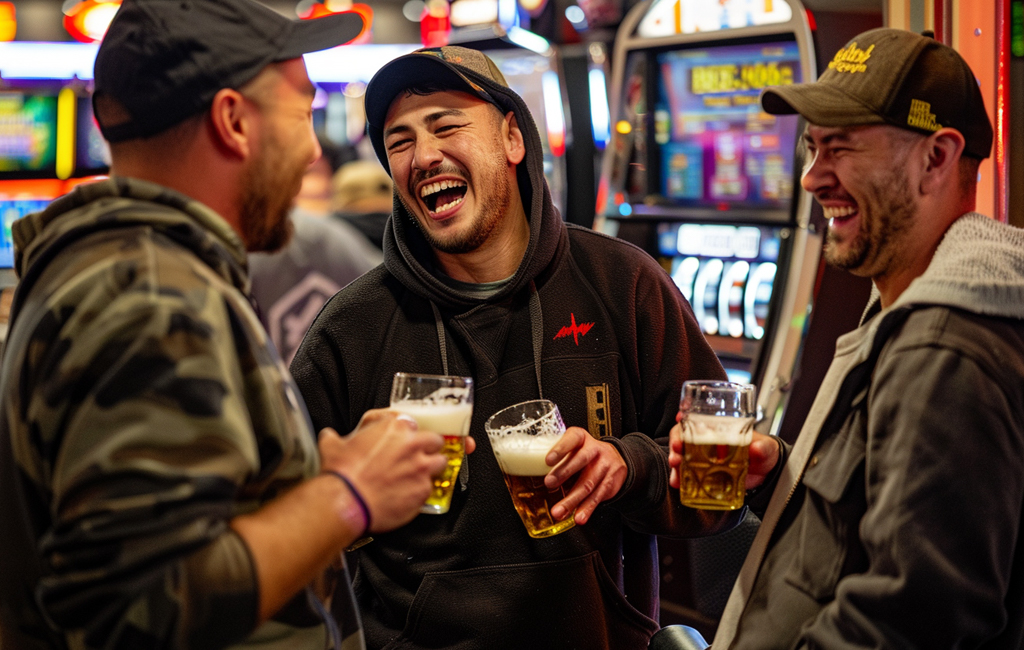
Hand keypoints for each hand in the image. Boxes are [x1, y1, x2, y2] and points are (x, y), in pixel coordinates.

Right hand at [318, 409, 447, 532]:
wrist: (345, 501)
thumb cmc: (342, 474)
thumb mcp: (332, 446)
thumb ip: (335, 438)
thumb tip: (329, 437)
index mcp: (395, 428)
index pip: (413, 423)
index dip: (408, 434)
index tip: (403, 441)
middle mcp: (412, 445)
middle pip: (434, 441)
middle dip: (428, 448)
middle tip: (417, 457)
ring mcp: (421, 468)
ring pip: (440, 463)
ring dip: (432, 468)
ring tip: (420, 475)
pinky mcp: (422, 491)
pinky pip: (430, 489)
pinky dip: (421, 492)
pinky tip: (409, 495)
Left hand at [543, 426, 626, 524]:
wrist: (616, 459)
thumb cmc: (586, 453)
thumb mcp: (574, 448)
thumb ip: (559, 457)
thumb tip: (532, 471)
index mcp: (581, 438)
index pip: (571, 439)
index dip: (560, 449)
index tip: (547, 460)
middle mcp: (595, 450)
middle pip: (580, 460)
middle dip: (563, 473)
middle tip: (549, 483)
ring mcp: (604, 466)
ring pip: (588, 483)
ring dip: (572, 500)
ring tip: (559, 511)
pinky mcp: (610, 483)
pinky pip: (598, 497)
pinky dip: (587, 509)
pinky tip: (578, 516)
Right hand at [669, 412, 780, 490]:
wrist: (766, 476)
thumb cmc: (763, 454)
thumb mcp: (767, 448)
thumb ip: (763, 447)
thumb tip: (757, 448)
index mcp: (720, 428)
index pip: (698, 418)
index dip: (686, 417)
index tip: (680, 419)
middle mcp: (708, 440)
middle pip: (684, 436)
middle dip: (676, 442)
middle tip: (677, 451)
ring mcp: (703, 457)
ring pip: (681, 455)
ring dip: (675, 461)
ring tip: (676, 470)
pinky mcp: (703, 473)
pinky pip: (686, 473)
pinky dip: (679, 478)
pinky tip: (677, 483)